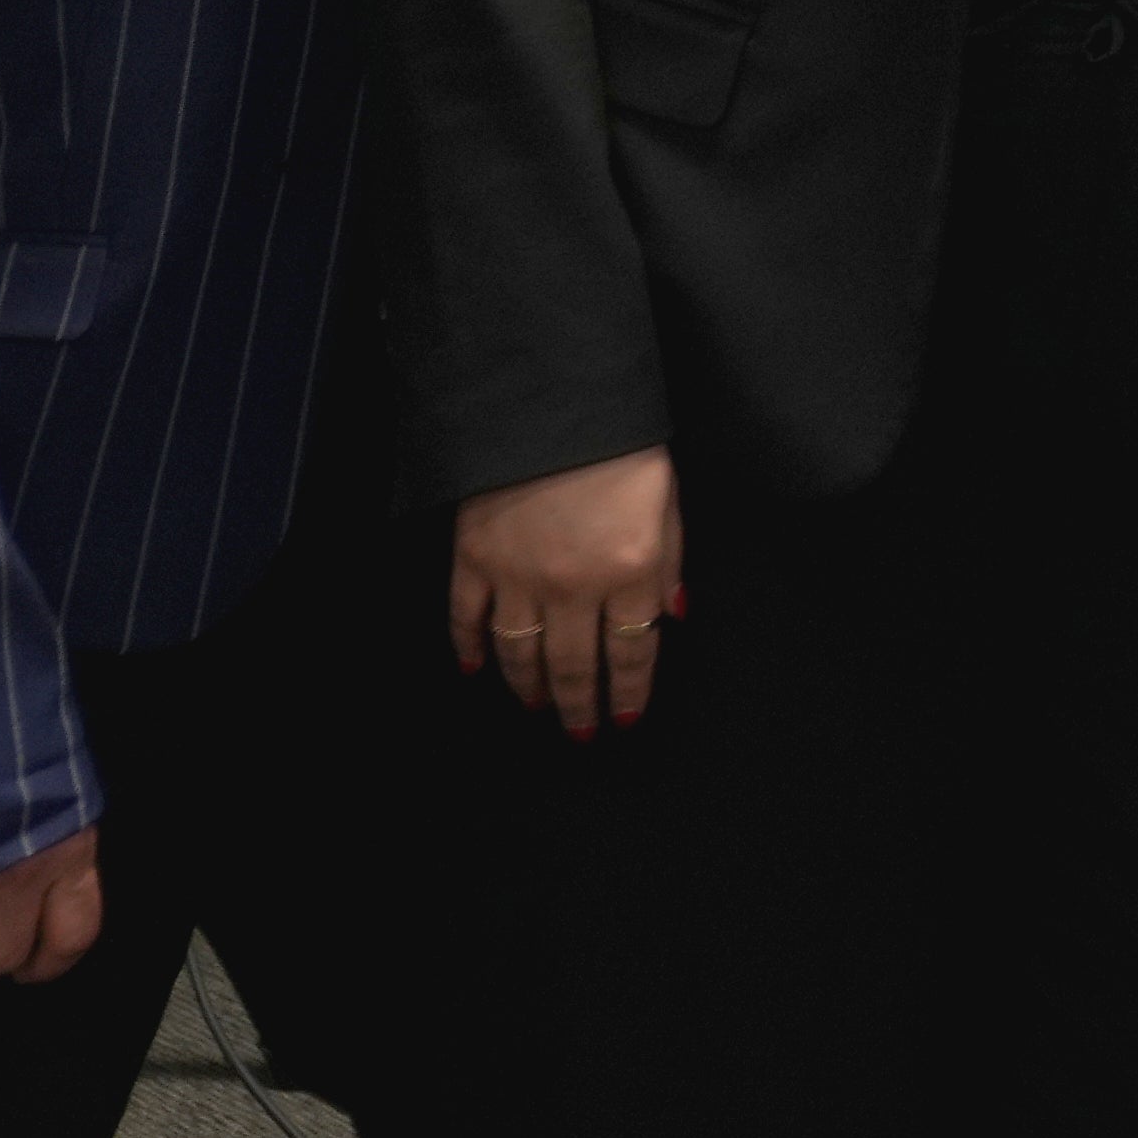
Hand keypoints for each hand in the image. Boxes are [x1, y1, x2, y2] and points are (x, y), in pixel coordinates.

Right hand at [444, 449, 686, 732]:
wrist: (554, 403)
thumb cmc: (623, 448)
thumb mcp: (668, 504)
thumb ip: (669, 565)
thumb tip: (671, 618)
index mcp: (630, 571)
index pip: (632, 651)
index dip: (629, 691)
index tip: (625, 720)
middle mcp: (573, 586)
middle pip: (574, 664)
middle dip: (579, 706)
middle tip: (580, 734)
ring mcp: (518, 575)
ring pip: (520, 652)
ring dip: (528, 688)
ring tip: (536, 709)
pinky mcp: (474, 557)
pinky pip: (466, 615)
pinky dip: (468, 646)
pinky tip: (476, 669)